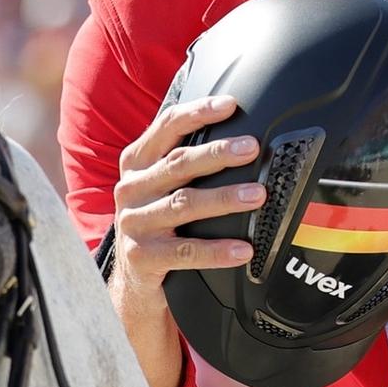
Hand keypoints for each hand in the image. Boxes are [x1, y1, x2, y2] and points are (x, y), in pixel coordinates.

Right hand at [110, 95, 261, 303]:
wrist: (133, 280)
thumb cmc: (158, 225)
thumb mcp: (160, 188)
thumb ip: (183, 162)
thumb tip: (239, 137)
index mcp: (137, 164)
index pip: (166, 128)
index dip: (198, 113)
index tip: (230, 105)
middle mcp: (130, 189)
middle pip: (178, 163)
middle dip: (217, 153)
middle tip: (251, 148)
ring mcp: (133, 223)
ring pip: (184, 204)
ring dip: (224, 198)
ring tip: (257, 195)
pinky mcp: (141, 257)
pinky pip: (186, 252)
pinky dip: (217, 251)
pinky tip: (243, 249)